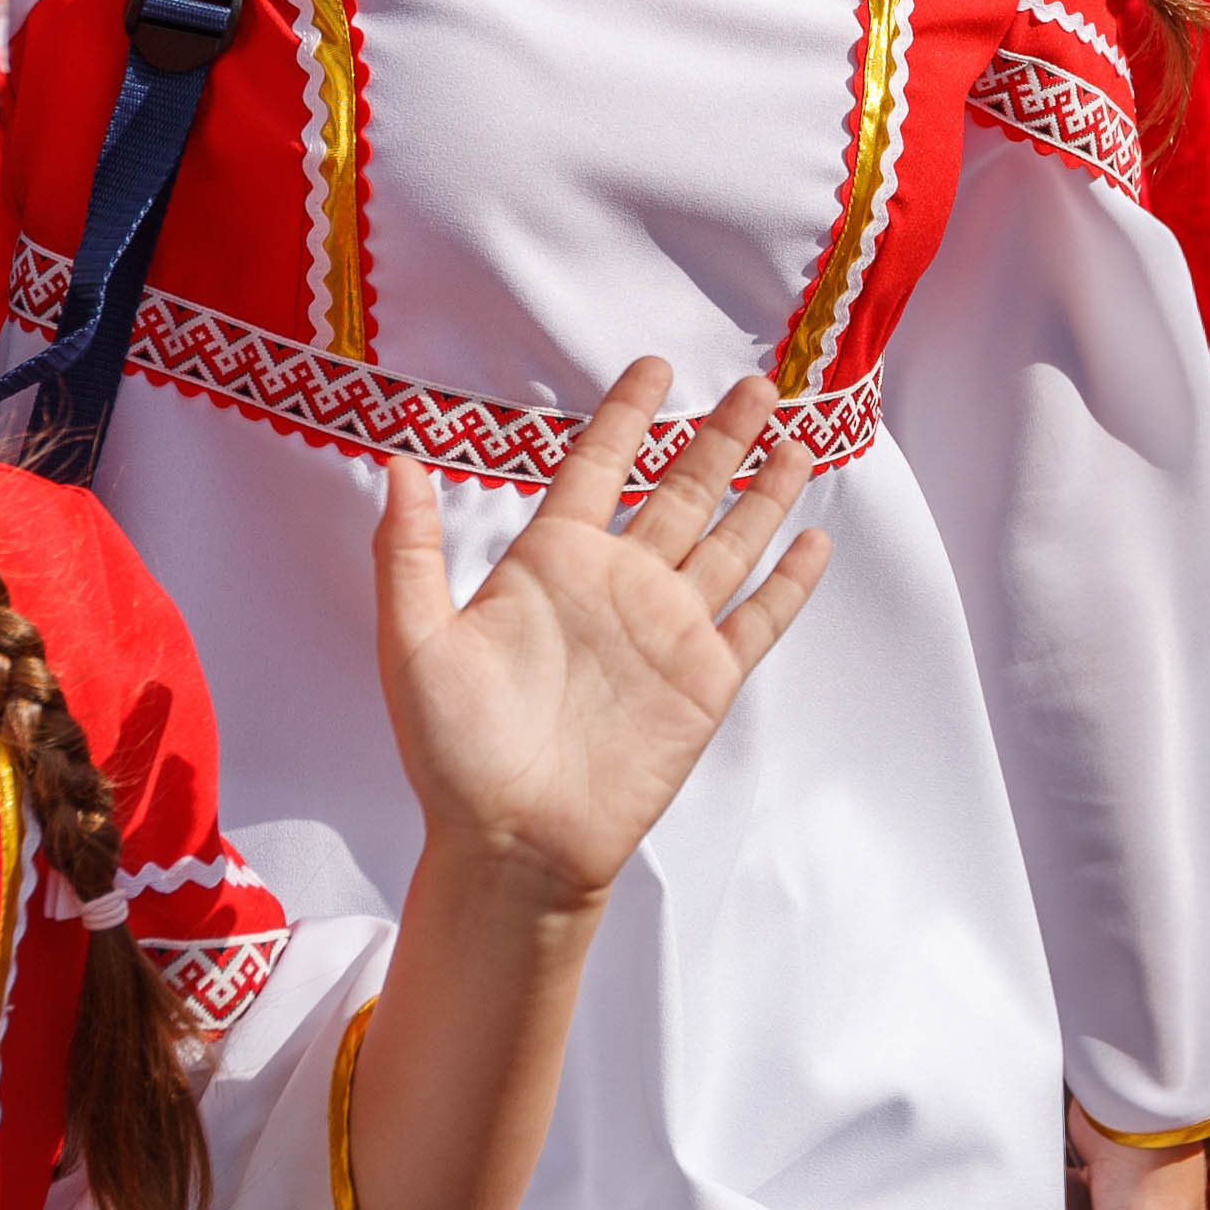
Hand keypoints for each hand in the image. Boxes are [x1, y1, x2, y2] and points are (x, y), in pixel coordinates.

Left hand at [375, 364, 825, 910]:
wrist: (512, 844)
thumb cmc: (452, 754)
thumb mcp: (413, 641)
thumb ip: (408, 550)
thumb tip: (396, 459)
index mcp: (549, 564)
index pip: (597, 466)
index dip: (625, 415)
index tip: (654, 365)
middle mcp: (616, 586)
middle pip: (681, 489)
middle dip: (717, 436)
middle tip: (754, 381)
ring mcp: (666, 632)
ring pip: (729, 541)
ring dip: (763, 491)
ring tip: (795, 438)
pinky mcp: (703, 681)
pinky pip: (757, 619)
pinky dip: (789, 582)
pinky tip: (813, 542)